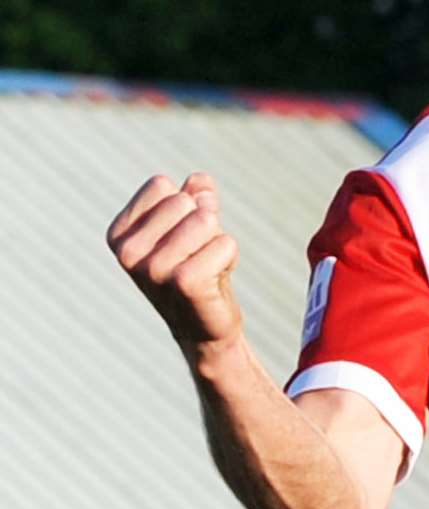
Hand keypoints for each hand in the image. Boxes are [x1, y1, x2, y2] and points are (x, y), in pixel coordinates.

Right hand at [106, 172, 240, 348]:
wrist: (202, 327)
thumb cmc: (195, 267)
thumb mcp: (190, 224)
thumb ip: (195, 194)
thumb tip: (200, 181)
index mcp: (119, 235)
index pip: (161, 186)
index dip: (185, 205)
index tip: (181, 237)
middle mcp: (128, 252)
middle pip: (186, 202)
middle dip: (205, 223)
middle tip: (197, 254)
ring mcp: (153, 269)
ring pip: (206, 220)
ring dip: (217, 240)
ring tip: (206, 266)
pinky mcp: (184, 283)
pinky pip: (225, 243)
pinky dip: (230, 257)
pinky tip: (216, 279)